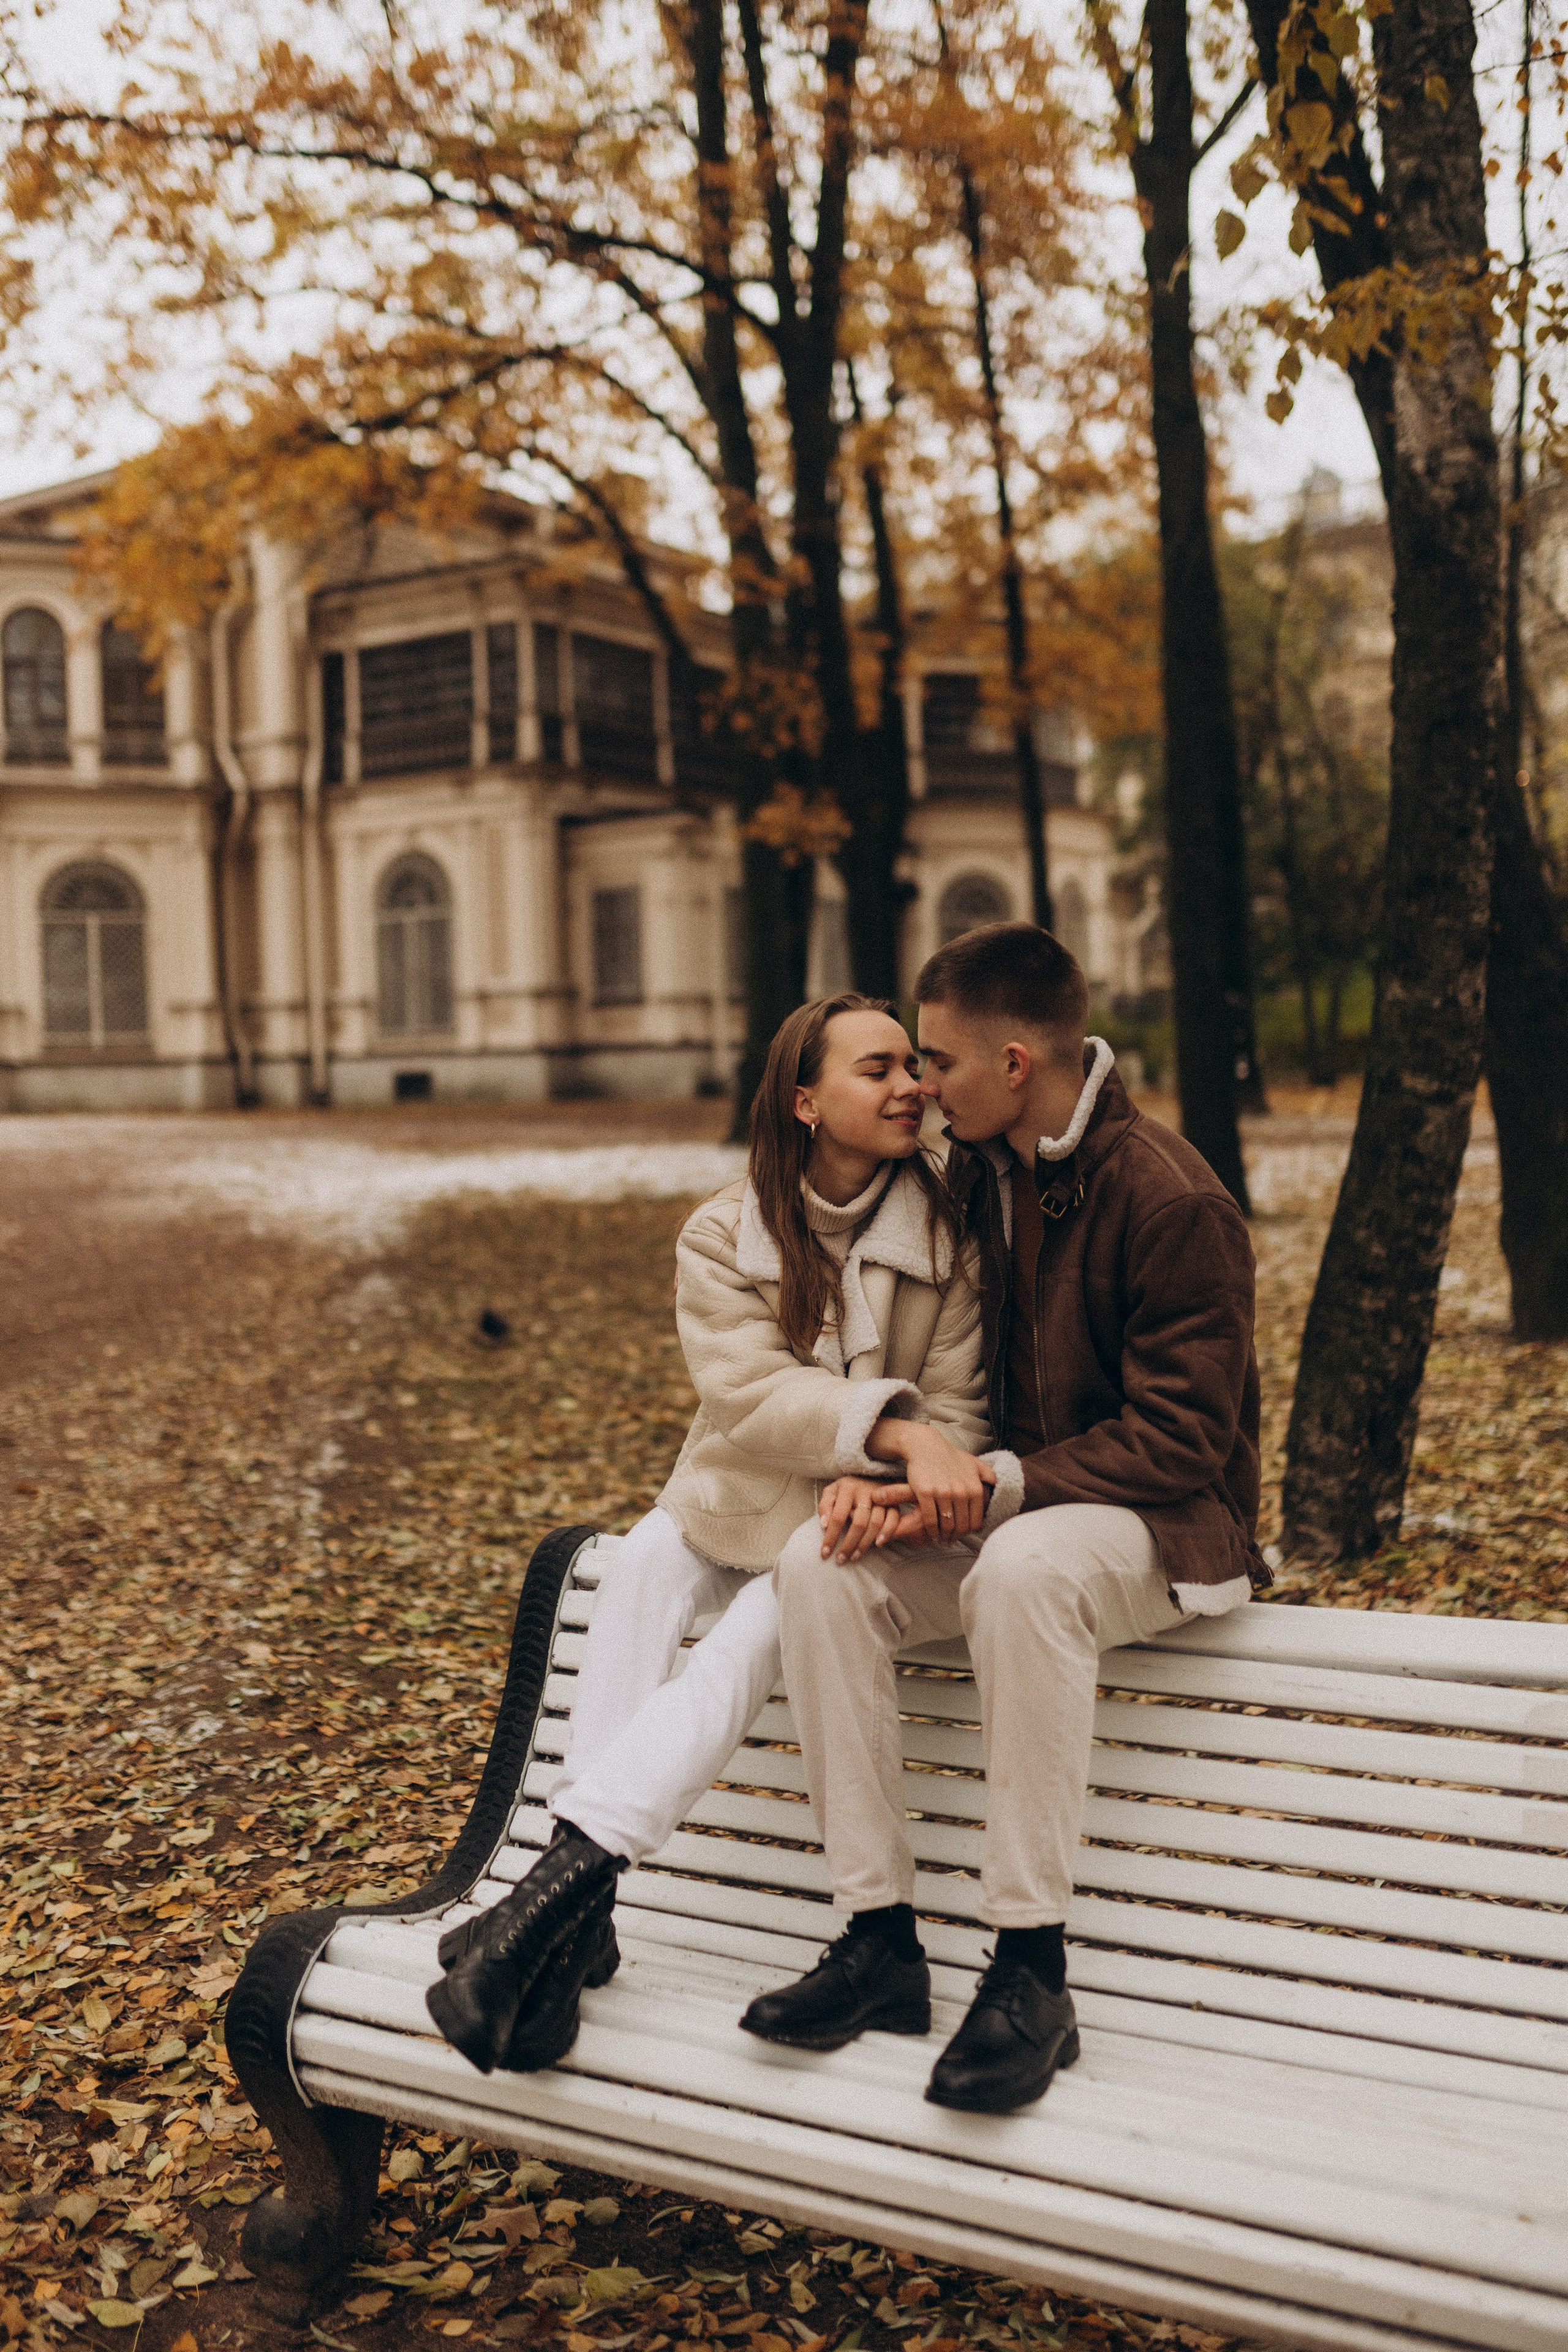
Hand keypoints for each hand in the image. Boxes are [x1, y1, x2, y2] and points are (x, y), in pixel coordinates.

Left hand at [819, 1476, 920, 1562]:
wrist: (868, 1476)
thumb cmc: (846, 1489)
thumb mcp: (831, 1492)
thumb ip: (825, 1506)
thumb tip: (824, 1525)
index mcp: (848, 1488)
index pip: (838, 1516)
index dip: (831, 1536)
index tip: (825, 1553)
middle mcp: (866, 1491)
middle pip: (859, 1523)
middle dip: (849, 1544)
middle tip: (840, 1559)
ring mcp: (882, 1498)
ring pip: (876, 1524)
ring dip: (865, 1544)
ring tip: (854, 1557)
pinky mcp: (893, 1503)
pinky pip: (894, 1520)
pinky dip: (887, 1533)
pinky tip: (878, 1545)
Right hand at [865, 1421, 995, 1545]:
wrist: (925, 1446)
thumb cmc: (949, 1456)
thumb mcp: (974, 1463)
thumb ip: (988, 1475)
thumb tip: (998, 1486)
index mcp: (975, 1488)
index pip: (975, 1522)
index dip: (969, 1532)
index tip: (963, 1534)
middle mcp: (961, 1492)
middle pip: (961, 1526)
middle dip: (955, 1537)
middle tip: (951, 1540)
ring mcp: (943, 1493)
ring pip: (946, 1525)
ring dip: (943, 1536)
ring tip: (941, 1539)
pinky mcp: (926, 1493)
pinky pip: (930, 1520)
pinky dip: (931, 1531)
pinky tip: (931, 1533)